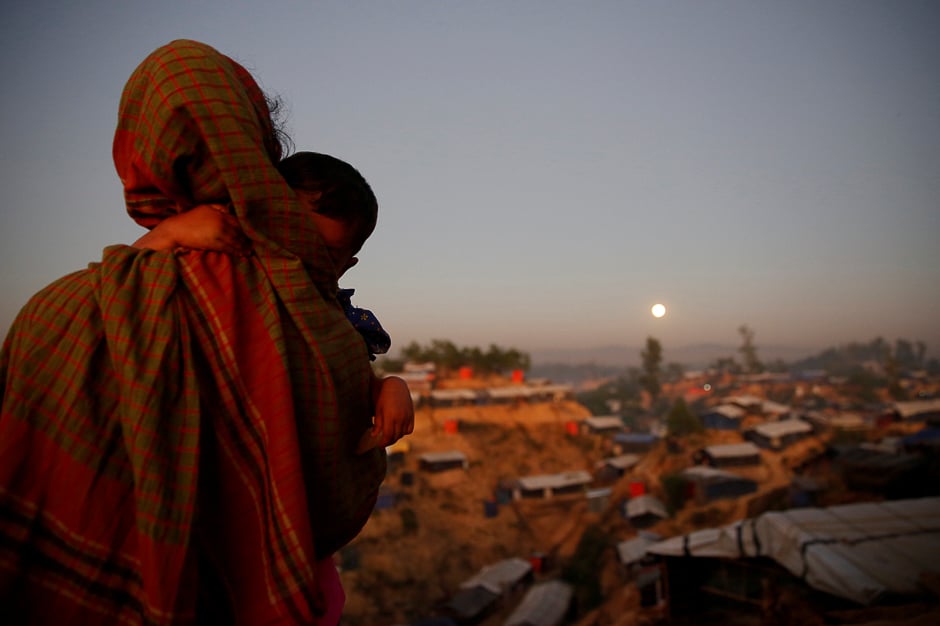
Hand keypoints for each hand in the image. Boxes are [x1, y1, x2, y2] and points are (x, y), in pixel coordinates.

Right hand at [133, 204, 250, 254]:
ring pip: (234, 241)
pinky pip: (227, 248)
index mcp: (218, 213)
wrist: (173, 230)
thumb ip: (218, 208)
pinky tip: (240, 254)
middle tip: (252, 246)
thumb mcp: (204, 208)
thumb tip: (230, 208)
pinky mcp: (212, 243)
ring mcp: (217, 232)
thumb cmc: (188, 220)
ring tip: (248, 252)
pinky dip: (235, 251)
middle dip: (245, 240)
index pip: (236, 222)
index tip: (250, 234)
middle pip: (237, 232)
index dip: (244, 229)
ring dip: (242, 247)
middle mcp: (220, 222)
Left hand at [369, 376, 414, 447]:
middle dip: (389, 441)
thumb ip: (377, 424)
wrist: (396, 386)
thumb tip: (374, 436)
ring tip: (389, 436)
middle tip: (383, 443)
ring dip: (396, 437)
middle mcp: (401, 417)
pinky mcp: (411, 415)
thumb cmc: (383, 397)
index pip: (388, 435)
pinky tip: (398, 430)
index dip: (383, 442)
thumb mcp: (378, 409)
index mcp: (391, 416)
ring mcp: (407, 416)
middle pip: (396, 436)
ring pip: (402, 434)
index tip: (379, 445)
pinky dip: (404, 432)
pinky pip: (409, 429)